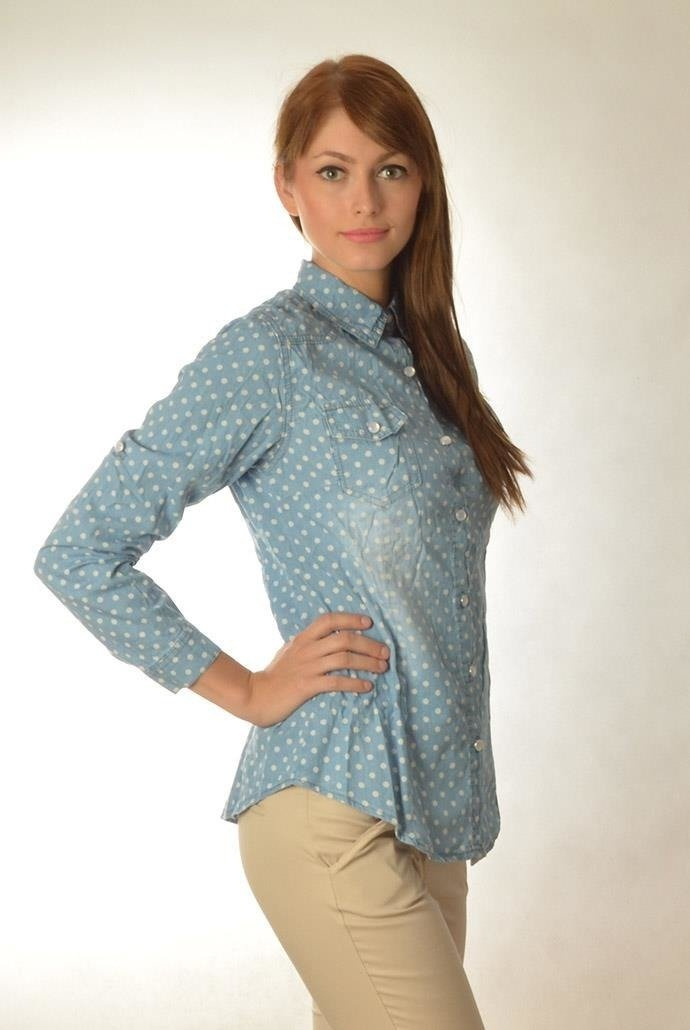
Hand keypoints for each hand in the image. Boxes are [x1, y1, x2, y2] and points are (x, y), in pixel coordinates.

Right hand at [244, 611, 389, 727]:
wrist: (255, 695)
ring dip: (367, 663)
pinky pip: (336, 682)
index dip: (350, 618)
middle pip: (344, 639)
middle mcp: (307, 649)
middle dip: (369, 645)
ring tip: (382, 668)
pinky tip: (367, 686)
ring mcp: (307, 667)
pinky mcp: (306, 686)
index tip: (369, 623)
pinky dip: (354, 683)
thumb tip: (330, 638)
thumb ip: (309, 643)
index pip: (329, 620)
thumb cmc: (276, 674)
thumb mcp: (290, 651)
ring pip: (344, 660)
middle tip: (385, 653)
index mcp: (303, 638)